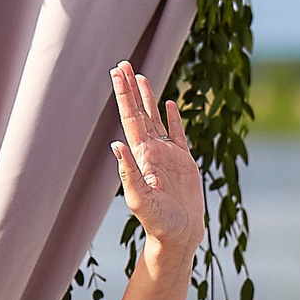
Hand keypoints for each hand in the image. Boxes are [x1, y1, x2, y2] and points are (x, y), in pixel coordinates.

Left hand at [110, 62, 205, 257]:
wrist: (179, 236)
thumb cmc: (158, 222)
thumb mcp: (140, 199)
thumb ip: (129, 173)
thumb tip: (115, 144)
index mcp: (141, 156)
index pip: (130, 117)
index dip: (123, 94)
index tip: (117, 72)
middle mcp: (151, 151)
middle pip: (139, 112)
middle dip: (131, 88)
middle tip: (123, 64)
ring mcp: (167, 155)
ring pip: (155, 119)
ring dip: (148, 98)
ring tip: (141, 76)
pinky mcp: (184, 162)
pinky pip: (177, 134)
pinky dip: (173, 118)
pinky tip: (169, 104)